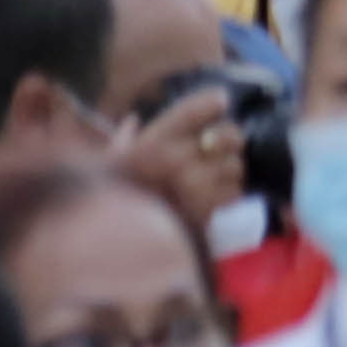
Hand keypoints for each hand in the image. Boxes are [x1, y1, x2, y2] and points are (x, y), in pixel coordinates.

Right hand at [114, 79, 248, 229]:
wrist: (116, 247)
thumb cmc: (113, 200)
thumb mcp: (110, 165)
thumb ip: (123, 140)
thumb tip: (131, 121)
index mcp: (150, 145)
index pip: (191, 111)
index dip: (211, 102)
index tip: (221, 100)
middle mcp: (174, 162)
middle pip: (225, 136)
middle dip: (229, 140)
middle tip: (222, 147)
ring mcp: (194, 188)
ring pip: (235, 166)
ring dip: (230, 171)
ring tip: (214, 177)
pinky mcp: (208, 214)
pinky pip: (234, 194)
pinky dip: (229, 195)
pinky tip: (215, 198)